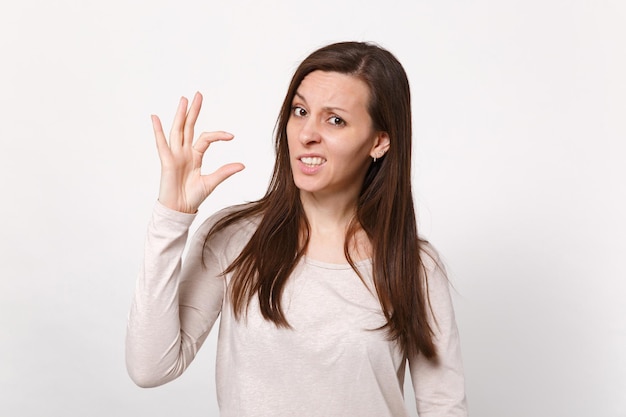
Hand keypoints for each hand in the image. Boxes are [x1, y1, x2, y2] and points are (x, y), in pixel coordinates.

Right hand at [152, 92, 244, 212]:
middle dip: (194, 111)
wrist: (180, 210)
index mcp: (195, 156)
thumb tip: (242, 165)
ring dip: (180, 115)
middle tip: (198, 94)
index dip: (218, 135)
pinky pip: (161, 144)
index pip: (206, 138)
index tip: (232, 136)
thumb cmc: (192, 198)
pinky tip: (156, 118)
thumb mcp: (212, 182)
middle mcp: (184, 152)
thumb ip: (225, 172)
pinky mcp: (166, 161)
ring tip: (183, 100)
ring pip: (177, 131)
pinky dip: (158, 131)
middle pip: (189, 127)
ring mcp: (174, 155)